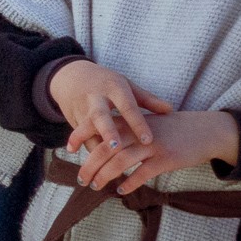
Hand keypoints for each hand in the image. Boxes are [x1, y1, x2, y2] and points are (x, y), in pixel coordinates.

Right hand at [48, 61, 173, 152]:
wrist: (71, 75)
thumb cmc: (107, 82)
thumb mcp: (126, 85)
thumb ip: (147, 99)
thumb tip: (170, 110)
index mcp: (114, 88)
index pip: (127, 106)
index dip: (137, 123)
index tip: (148, 140)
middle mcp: (96, 98)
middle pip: (101, 116)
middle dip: (107, 131)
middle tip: (116, 148)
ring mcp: (82, 108)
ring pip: (84, 129)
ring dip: (89, 144)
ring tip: (93, 162)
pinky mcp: (72, 118)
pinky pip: (80, 136)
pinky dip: (84, 148)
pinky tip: (90, 165)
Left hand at [73, 110, 238, 194]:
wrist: (206, 130)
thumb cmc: (171, 129)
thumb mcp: (146, 124)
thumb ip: (125, 131)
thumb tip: (99, 145)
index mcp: (131, 121)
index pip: (99, 125)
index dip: (81, 135)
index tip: (68, 149)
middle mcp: (138, 131)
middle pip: (106, 147)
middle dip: (90, 165)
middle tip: (81, 179)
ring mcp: (153, 145)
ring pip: (121, 161)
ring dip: (105, 176)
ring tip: (95, 186)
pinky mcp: (166, 159)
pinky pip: (143, 173)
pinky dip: (129, 183)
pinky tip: (121, 190)